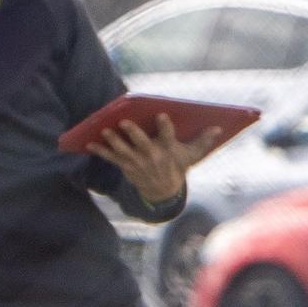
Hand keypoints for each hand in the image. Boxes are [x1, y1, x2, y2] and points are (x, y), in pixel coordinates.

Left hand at [87, 113, 224, 204]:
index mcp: (168, 151)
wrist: (163, 191)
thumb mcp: (192, 155)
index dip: (165, 127)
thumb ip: (203, 141)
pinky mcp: (126, 166)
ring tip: (104, 130)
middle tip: (124, 121)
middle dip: (133, 133)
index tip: (161, 114)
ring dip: (113, 141)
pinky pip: (111, 158)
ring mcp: (137, 163)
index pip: (168, 137)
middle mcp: (152, 157)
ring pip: (124, 151)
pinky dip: (100, 150)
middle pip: (142, 144)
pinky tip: (89, 143)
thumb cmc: (178, 167)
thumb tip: (218, 128)